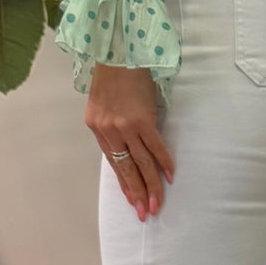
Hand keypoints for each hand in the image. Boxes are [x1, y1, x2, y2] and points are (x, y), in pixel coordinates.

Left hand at [86, 64, 173, 221]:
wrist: (118, 51)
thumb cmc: (114, 74)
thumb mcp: (104, 102)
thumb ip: (113, 125)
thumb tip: (129, 146)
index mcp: (96, 127)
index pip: (113, 163)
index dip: (125, 183)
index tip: (133, 200)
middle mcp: (108, 130)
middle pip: (126, 168)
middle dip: (137, 193)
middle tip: (145, 213)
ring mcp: (124, 126)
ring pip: (140, 163)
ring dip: (151, 186)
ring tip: (156, 205)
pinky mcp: (141, 119)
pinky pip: (155, 147)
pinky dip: (163, 162)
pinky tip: (170, 177)